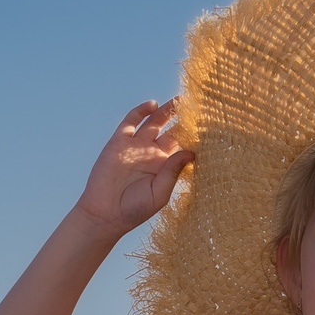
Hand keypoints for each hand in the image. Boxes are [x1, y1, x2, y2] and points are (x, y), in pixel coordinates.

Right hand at [72, 99, 193, 236]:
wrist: (104, 213)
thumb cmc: (135, 209)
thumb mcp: (159, 193)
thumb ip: (173, 172)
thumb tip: (191, 152)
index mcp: (164, 166)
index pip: (183, 146)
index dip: (194, 137)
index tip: (210, 127)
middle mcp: (151, 153)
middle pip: (172, 130)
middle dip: (183, 119)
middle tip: (198, 107)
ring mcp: (135, 145)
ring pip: (154, 122)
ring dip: (166, 110)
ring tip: (181, 101)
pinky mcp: (118, 141)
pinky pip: (131, 121)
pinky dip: (141, 111)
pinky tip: (153, 105)